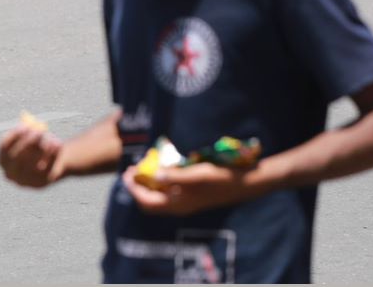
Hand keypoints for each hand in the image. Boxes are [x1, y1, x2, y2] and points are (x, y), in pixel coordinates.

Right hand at [0, 125, 65, 188]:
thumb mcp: (33, 136)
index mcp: (3, 160)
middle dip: (27, 143)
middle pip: (16, 157)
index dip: (14, 136)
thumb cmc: (38, 146)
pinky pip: (48, 167)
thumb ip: (31, 129)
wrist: (54, 163)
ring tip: (54, 140)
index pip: (4, 147)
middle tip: (39, 132)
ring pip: (35, 163)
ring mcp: (24, 181)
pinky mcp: (40, 184)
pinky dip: (55, 156)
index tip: (25, 126)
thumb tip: (31, 125)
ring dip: (45, 148)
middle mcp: (10, 173)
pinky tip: (57, 152)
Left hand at [121, 163, 264, 216]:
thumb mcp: (197, 174)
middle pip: (149, 202)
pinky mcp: (192, 196)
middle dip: (138, 187)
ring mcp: (186, 202)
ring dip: (149, 183)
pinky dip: (160, 182)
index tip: (126, 172)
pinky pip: (169, 192)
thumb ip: (176, 176)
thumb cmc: (221, 178)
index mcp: (178, 204)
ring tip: (145, 166)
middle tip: (132, 169)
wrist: (246, 182)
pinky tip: (162, 167)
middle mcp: (179, 206)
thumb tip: (155, 175)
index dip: (133, 188)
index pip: (146, 202)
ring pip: (158, 197)